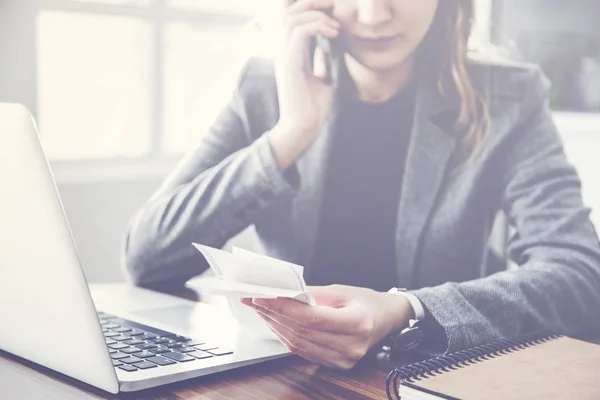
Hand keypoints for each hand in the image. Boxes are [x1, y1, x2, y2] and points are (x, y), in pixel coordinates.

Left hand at [241, 285, 413, 369]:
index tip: (264, 297)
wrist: (384, 320)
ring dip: (275, 326)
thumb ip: (311, 292)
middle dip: (274, 314)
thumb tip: (282, 292)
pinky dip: (285, 336)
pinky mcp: (335, 364)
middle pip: (302, 332)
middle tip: (255, 300)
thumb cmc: (365, 302)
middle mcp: (352, 345)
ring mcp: (343, 359)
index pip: (312, 318)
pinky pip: (303, 351)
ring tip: (261, 310)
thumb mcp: (341, 290)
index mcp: (357, 323)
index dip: (284, 308)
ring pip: (298, 344)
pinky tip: (275, 323)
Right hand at [269, 0, 340, 169]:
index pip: (293, 19)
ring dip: (316, 14)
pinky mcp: (288, 62)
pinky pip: (299, 31)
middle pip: (289, 12)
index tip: (333, 12)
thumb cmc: (313, 107)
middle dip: (312, 3)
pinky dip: (318, 26)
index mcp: (290, 53)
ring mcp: (284, 55)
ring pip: (292, 17)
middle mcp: (283, 51)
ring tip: (335, 25)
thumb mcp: (323, 78)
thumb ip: (323, 60)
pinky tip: (333, 34)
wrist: (305, 127)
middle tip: (334, 6)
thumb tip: (333, 49)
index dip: (311, 8)